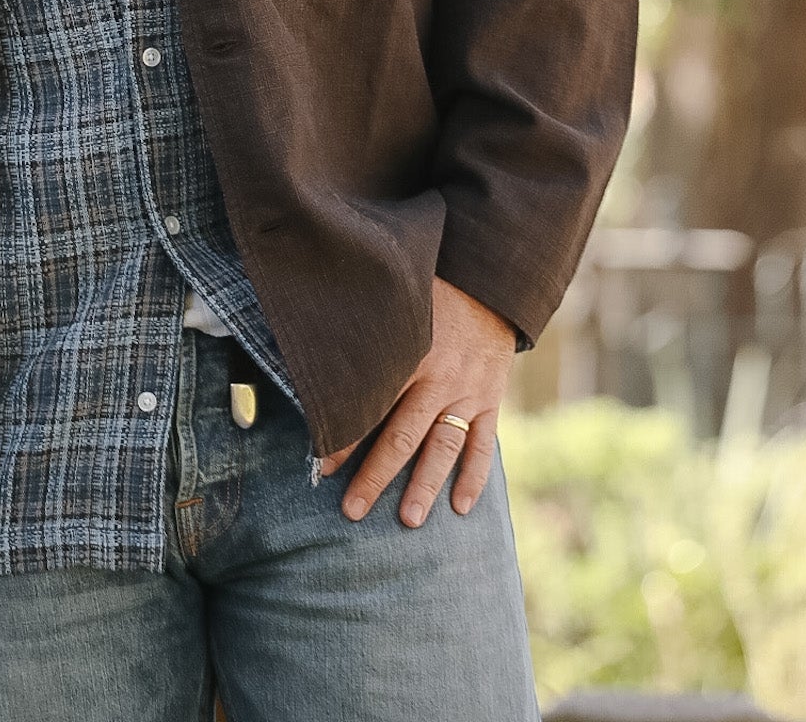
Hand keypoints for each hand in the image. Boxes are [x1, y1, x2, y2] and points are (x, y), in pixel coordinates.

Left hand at [318, 275, 515, 527]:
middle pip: (403, 434)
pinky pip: (483, 443)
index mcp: (408, 351)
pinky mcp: (490, 399)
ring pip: (444, 446)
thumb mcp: (396, 302)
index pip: (370, 403)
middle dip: (377, 475)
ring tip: (409, 520)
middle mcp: (438, 376)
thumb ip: (365, 328)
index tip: (321, 465)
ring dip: (426, 484)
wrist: (488, 284)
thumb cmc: (430, 292)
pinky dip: (474, 476)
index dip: (345, 437)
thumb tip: (315, 343)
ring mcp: (467, 391)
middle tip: (353, 510)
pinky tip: (461, 507)